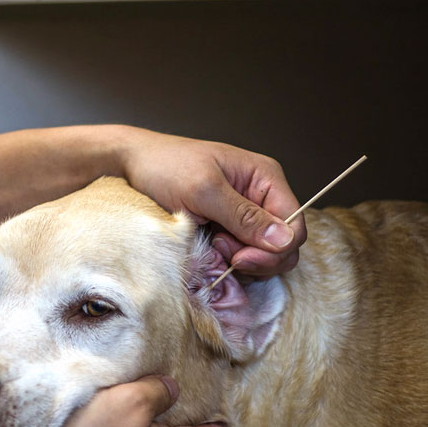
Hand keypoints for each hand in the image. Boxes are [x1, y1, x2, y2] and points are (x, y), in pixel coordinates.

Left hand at [118, 128, 306, 277]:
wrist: (133, 165)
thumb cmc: (166, 166)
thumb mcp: (204, 190)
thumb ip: (244, 216)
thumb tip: (284, 240)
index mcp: (265, 179)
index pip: (294, 226)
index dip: (275, 250)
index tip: (240, 259)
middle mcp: (260, 198)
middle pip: (282, 246)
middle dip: (256, 257)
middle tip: (221, 248)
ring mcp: (244, 216)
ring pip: (262, 256)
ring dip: (239, 261)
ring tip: (211, 243)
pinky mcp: (227, 230)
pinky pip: (240, 257)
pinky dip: (227, 262)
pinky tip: (208, 249)